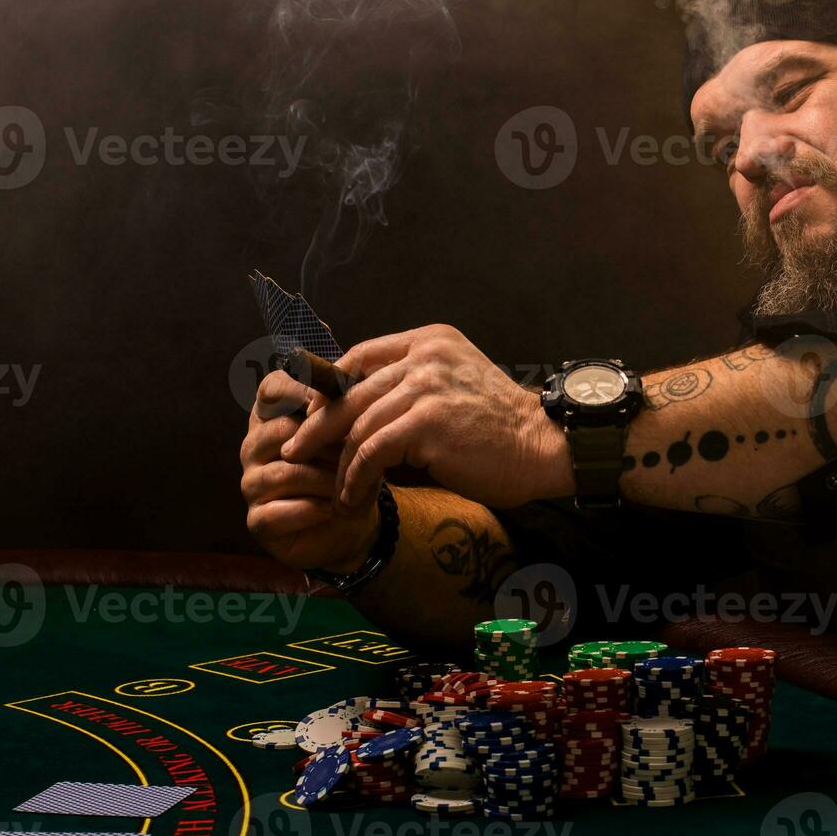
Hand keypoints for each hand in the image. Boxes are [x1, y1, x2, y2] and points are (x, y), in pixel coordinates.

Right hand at [240, 370, 383, 571]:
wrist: (352, 520)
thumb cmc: (348, 468)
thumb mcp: (353, 435)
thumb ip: (345, 411)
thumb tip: (352, 396)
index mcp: (272, 416)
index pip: (272, 388)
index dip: (304, 392)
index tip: (339, 403)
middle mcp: (253, 446)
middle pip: (281, 431)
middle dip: (327, 444)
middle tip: (356, 455)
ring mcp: (251, 483)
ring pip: (286, 473)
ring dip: (326, 480)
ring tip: (351, 485)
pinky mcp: (257, 520)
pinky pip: (280, 511)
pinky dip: (315, 510)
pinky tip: (336, 509)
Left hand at [281, 324, 570, 511]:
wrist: (541, 447)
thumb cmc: (498, 427)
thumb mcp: (454, 385)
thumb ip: (413, 384)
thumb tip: (357, 408)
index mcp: (430, 340)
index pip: (361, 356)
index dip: (330, 386)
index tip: (311, 415)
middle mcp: (426, 357)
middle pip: (351, 390)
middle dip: (318, 425)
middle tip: (295, 449)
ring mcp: (427, 387)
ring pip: (358, 425)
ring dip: (339, 462)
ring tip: (334, 487)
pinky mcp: (428, 422)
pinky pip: (373, 451)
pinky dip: (357, 477)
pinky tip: (354, 494)